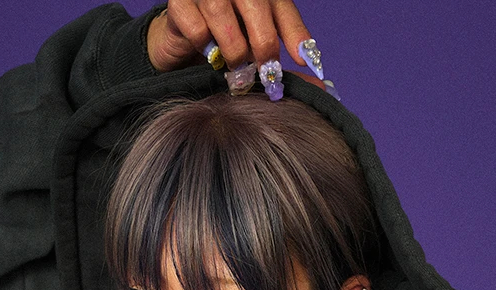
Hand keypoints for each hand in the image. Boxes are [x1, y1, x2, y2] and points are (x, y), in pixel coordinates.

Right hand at [147, 0, 311, 73]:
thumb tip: (317, 76)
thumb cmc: (225, 40)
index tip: (305, 62)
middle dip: (263, 44)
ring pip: (222, 16)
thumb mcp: (257, 43)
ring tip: (234, 64)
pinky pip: (195, 28)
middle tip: (264, 71)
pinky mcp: (179, 2)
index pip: (282, 7)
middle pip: (256, 5)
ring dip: (232, 50)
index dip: (295, 34)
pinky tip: (207, 52)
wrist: (181, 39)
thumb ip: (283, 53)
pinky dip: (204, 47)